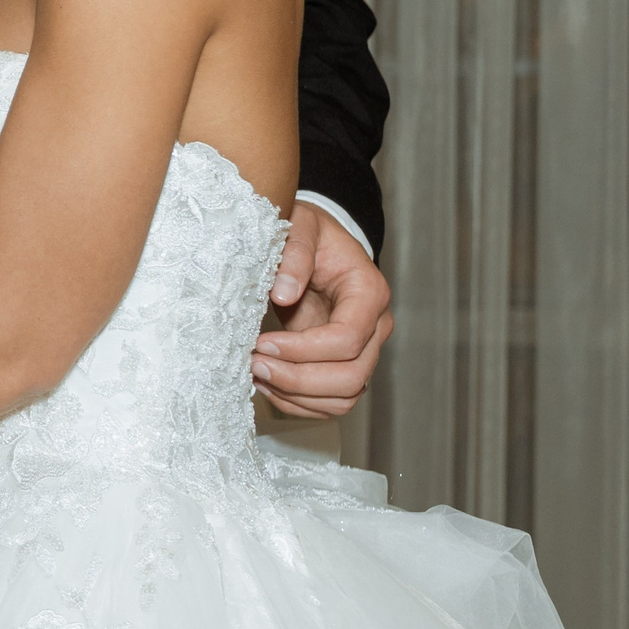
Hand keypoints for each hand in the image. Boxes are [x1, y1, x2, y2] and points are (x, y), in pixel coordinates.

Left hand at [254, 201, 392, 417]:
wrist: (319, 244)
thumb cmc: (311, 233)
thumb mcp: (301, 225)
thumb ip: (295, 252)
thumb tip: (284, 291)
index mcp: (369, 292)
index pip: (347, 339)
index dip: (303, 349)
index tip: (261, 343)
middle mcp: (375, 326)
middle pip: (351, 376)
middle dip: (298, 379)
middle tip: (254, 364)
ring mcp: (364, 350)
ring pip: (344, 397)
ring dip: (297, 396)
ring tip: (256, 374)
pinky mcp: (345, 364)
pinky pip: (332, 401)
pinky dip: (299, 402)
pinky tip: (267, 384)